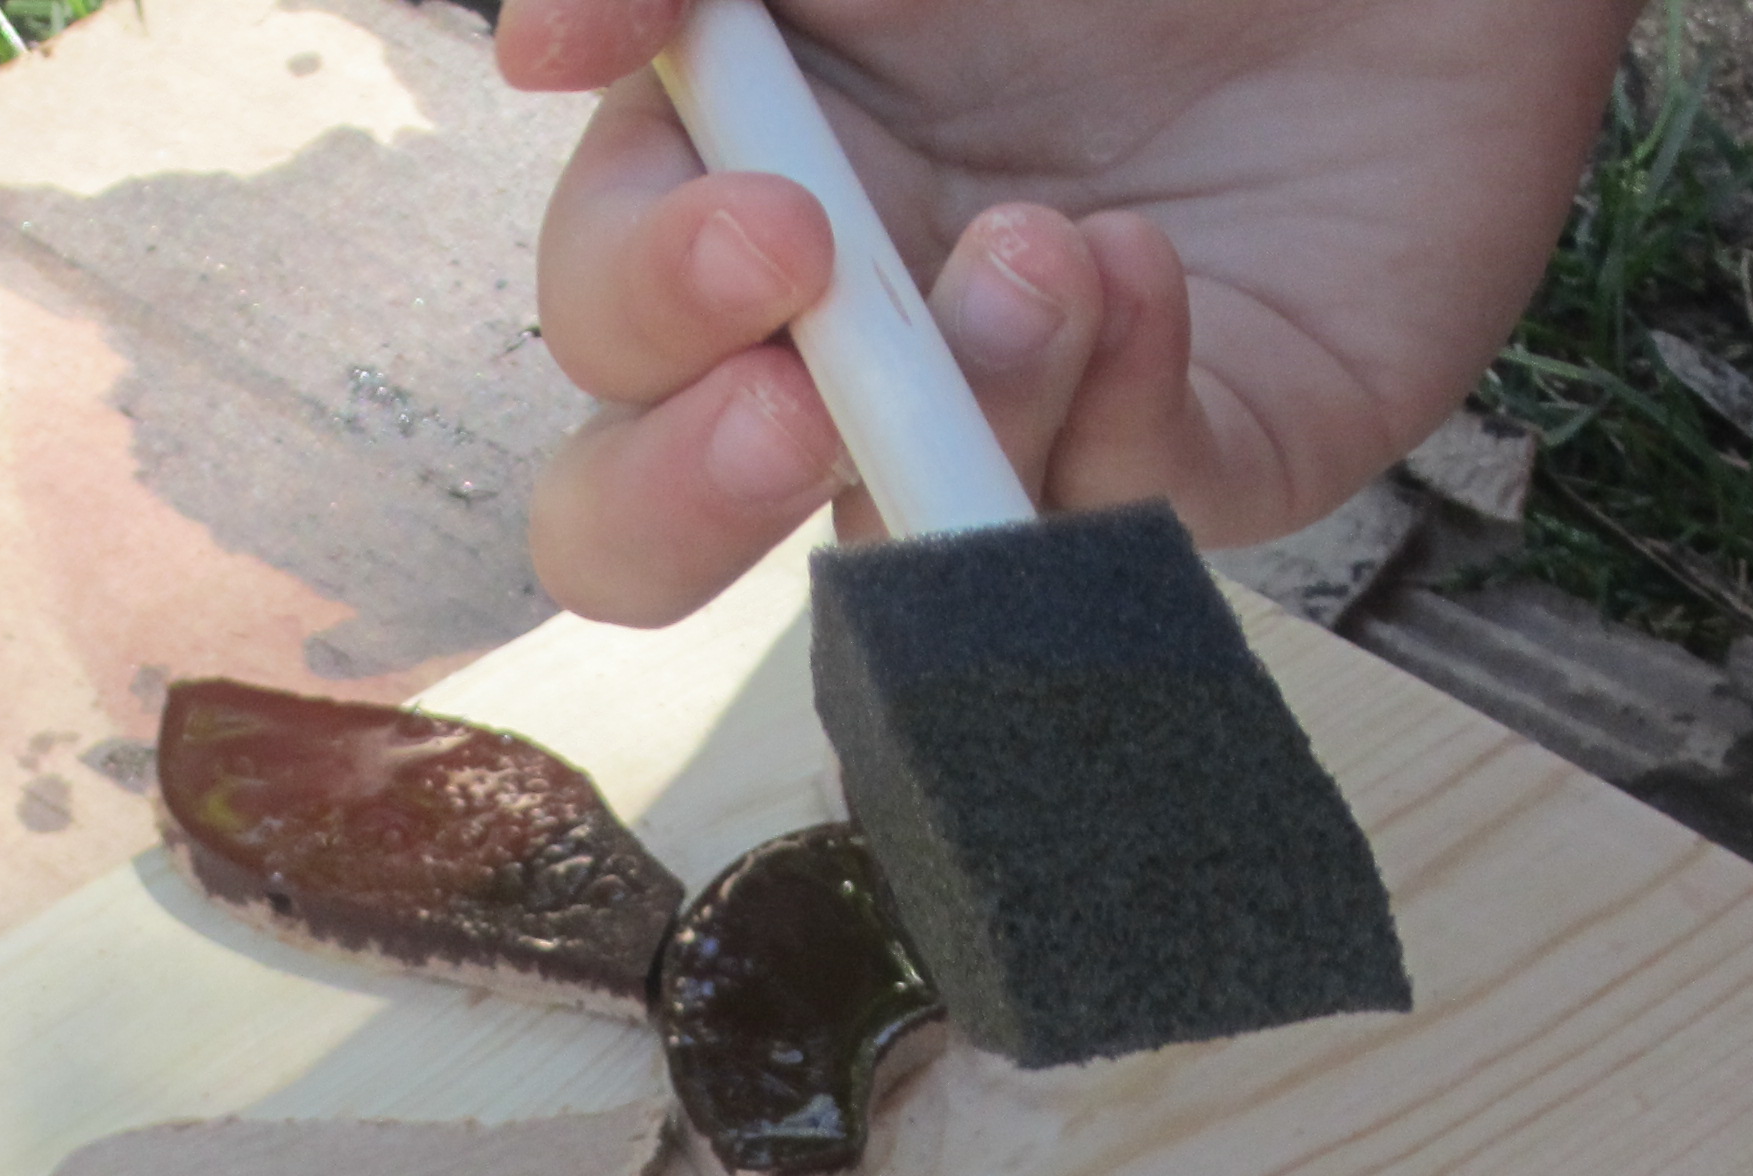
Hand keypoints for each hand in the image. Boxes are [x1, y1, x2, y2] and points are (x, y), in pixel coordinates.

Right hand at [499, 0, 1642, 622]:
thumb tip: (542, 37)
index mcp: (756, 174)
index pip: (611, 329)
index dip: (638, 313)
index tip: (755, 233)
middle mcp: (862, 323)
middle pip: (660, 519)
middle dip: (687, 491)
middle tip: (788, 391)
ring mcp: (1030, 404)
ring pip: (893, 547)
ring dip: (952, 415)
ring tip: (1048, 252)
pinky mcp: (1209, 449)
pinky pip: (1120, 521)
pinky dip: (1115, 410)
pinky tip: (1146, 267)